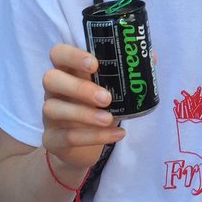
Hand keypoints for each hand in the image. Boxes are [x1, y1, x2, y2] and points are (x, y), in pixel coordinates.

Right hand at [41, 43, 125, 172]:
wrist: (82, 147)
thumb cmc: (97, 108)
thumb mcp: (111, 90)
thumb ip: (127, 74)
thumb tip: (152, 57)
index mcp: (68, 71)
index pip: (58, 53)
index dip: (72, 55)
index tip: (95, 63)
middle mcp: (54, 90)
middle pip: (51, 79)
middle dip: (78, 87)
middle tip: (106, 97)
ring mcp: (49, 115)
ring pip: (53, 108)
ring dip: (84, 114)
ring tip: (109, 119)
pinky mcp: (52, 139)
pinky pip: (67, 137)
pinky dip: (93, 137)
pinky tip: (116, 134)